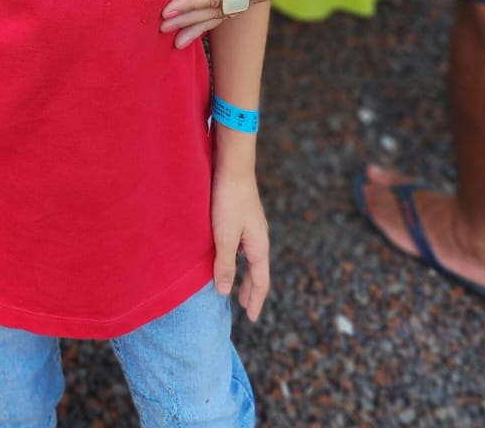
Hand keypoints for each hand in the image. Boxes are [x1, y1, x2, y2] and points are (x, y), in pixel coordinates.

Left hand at [160, 0, 313, 45]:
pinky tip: (195, 23)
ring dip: (199, 23)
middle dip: (191, 20)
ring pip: (223, 12)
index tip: (169, 9)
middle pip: (221, 11)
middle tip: (163, 28)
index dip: (192, 3)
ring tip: (177, 40)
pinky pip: (226, 3)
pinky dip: (209, 13)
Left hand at [211, 165, 268, 322]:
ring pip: (249, 257)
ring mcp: (252, 226)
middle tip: (245, 307)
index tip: (252, 317)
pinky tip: (228, 254)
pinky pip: (242, 245)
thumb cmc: (229, 200)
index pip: (260, 281)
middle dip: (251, 289)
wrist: (233, 166)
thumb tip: (225, 292)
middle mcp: (259, 237)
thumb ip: (224, 264)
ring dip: (244, 273)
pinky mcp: (243, 215)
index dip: (256, 301)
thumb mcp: (224, 236)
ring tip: (235, 284)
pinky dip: (237, 257)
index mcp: (258, 246)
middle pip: (257, 270)